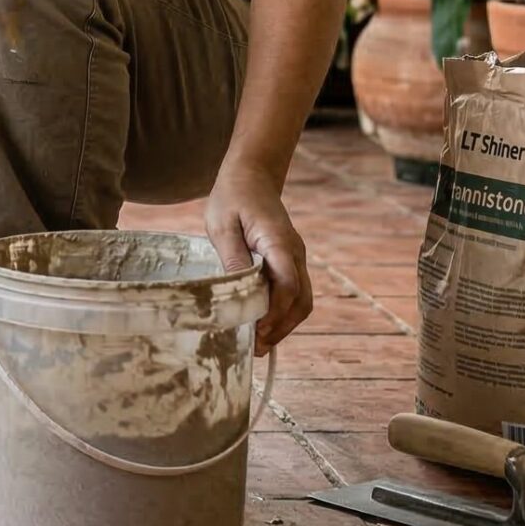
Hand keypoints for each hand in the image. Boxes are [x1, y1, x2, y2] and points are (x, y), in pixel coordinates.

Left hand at [203, 165, 311, 356]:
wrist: (252, 177)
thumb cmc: (233, 198)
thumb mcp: (222, 225)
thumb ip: (232, 257)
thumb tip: (238, 291)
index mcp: (279, 242)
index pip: (287, 284)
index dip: (275, 311)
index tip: (257, 331)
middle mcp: (295, 253)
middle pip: (301, 300)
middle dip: (282, 327)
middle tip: (257, 348)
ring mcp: (296, 258)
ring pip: (302, 300)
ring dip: (284, 324)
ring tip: (260, 344)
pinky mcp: (289, 262)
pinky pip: (294, 293)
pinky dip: (283, 313)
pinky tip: (263, 325)